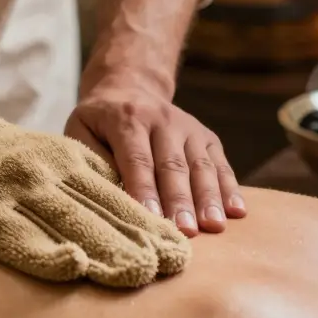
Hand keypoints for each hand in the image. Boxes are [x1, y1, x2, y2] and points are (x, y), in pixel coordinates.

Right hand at [0, 69, 190, 286]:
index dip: (150, 223)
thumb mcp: (53, 153)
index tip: (179, 249)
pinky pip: (20, 237)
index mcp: (68, 158)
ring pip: (68, 223)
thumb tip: (139, 206)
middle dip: (138, 242)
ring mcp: (15, 191)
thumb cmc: (4, 156)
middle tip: (171, 268)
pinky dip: (48, 253)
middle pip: (101, 211)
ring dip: (104, 250)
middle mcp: (47, 172)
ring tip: (136, 273)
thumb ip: (90, 174)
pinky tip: (73, 266)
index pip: (118, 195)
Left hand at [65, 80, 245, 236]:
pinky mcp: (206, 135)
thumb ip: (91, 158)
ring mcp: (188, 127)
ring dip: (209, 198)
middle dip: (180, 201)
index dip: (144, 190)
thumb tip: (106, 195)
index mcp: (127, 118)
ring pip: (201, 165)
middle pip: (173, 165)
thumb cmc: (99, 121)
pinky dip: (230, 187)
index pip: (137, 159)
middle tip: (186, 232)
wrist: (129, 86)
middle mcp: (162, 120)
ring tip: (214, 226)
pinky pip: (220, 163)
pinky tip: (237, 211)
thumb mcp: (81, 129)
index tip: (152, 219)